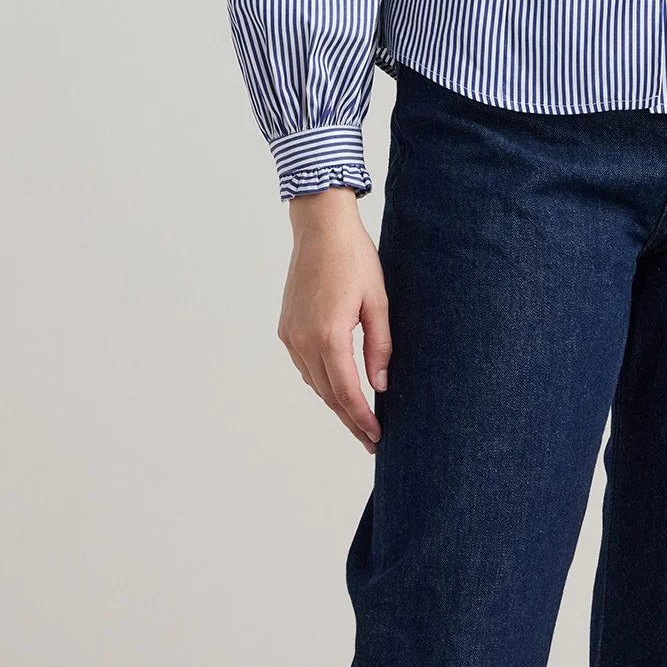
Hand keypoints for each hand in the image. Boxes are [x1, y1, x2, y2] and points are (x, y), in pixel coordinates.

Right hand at [279, 186, 391, 453]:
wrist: (320, 228)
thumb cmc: (354, 258)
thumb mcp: (378, 301)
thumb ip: (380, 346)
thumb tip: (380, 386)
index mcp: (329, 336)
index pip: (347, 393)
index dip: (362, 419)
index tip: (376, 437)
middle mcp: (304, 341)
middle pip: (329, 395)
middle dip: (350, 419)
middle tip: (370, 439)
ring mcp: (291, 336)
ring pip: (315, 383)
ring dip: (335, 401)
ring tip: (358, 417)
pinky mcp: (286, 328)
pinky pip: (304, 366)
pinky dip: (322, 381)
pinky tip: (338, 384)